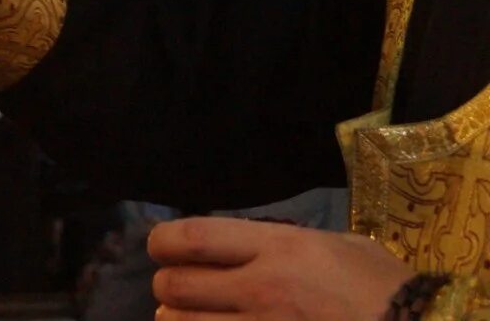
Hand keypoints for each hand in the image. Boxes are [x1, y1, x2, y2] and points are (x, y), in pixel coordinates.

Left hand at [148, 217, 414, 319]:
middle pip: (175, 285)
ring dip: (178, 320)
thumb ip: (287, 243)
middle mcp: (262, 288)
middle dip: (168, 286)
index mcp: (279, 248)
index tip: (164, 249)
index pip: (191, 238)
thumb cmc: (387, 289)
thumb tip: (244, 243)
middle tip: (179, 289)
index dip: (163, 243)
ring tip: (189, 317)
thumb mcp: (342, 247)